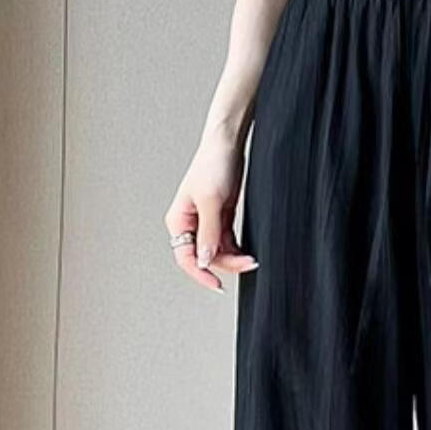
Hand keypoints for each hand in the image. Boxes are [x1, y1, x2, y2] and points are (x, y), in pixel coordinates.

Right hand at [166, 130, 258, 292]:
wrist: (228, 144)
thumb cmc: (213, 165)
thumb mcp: (211, 202)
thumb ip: (208, 233)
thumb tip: (205, 260)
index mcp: (179, 220)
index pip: (186, 257)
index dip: (201, 273)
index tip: (217, 285)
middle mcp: (190, 224)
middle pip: (206, 257)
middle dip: (226, 263)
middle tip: (247, 263)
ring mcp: (206, 221)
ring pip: (218, 251)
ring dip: (234, 258)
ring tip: (251, 259)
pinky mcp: (221, 217)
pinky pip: (227, 242)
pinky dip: (237, 249)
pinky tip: (247, 253)